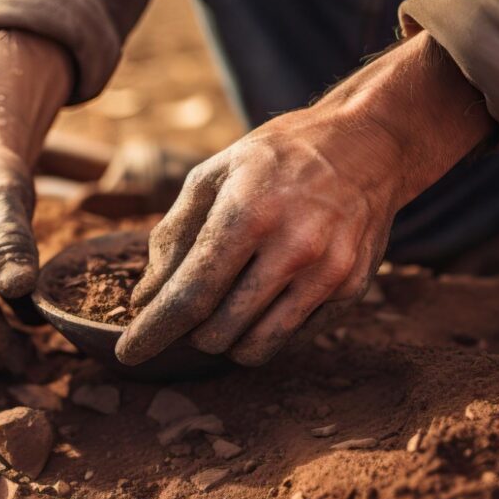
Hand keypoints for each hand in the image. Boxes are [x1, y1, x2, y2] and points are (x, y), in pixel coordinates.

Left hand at [116, 32, 494, 365]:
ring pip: (255, 347)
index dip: (154, 331)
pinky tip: (269, 292)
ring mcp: (328, 273)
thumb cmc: (277, 159)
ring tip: (226, 306)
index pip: (190, 295)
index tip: (130, 353)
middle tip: (190, 306)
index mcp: (249, 213)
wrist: (369, 145)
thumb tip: (144, 299)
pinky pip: (291, 337)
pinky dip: (266, 328)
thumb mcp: (213, 175)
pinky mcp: (351, 289)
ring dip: (227, 339)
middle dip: (190, 330)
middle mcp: (293, 248)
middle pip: (217, 331)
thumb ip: (172, 237)